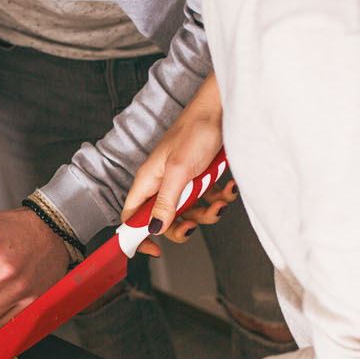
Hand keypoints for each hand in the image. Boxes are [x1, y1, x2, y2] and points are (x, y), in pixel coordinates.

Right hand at [122, 75, 230, 256]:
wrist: (222, 109)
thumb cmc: (196, 130)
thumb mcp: (180, 171)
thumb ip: (166, 201)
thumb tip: (154, 228)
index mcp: (148, 181)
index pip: (131, 217)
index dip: (139, 236)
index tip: (155, 249)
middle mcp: (162, 183)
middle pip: (164, 220)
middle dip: (184, 225)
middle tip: (196, 223)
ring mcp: (181, 181)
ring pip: (189, 211)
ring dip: (208, 211)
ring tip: (220, 202)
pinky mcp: (200, 177)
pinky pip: (206, 198)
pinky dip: (219, 197)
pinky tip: (228, 188)